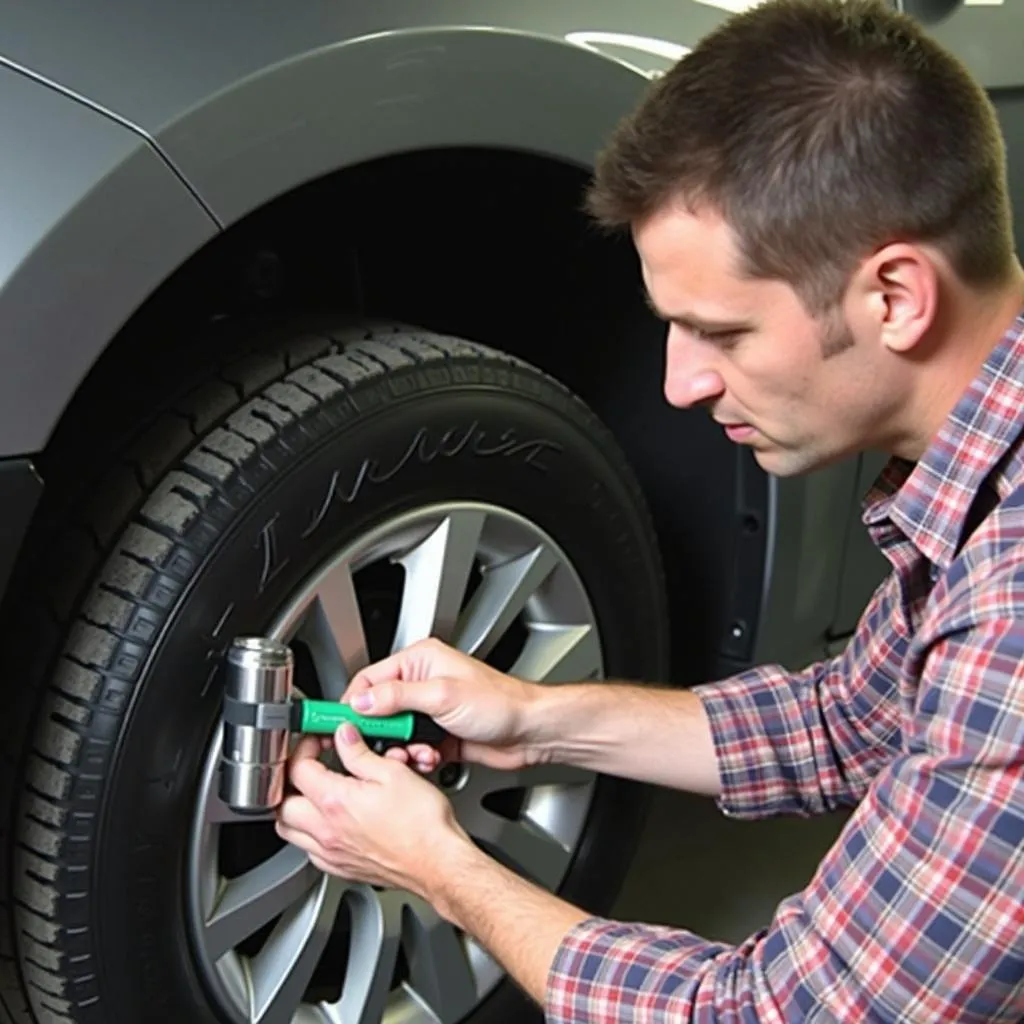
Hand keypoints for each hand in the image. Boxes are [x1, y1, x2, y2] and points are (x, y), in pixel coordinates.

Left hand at [275, 722, 469, 893]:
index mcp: (335, 802)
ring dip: (295, 809)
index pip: (298, 769)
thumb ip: (360, 753)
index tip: (319, 741)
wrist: (438, 862)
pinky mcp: (341, 868)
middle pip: (281, 804)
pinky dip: (310, 834)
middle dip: (290, 780)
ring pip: (290, 832)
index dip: (305, 747)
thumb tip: (344, 737)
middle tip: (308, 766)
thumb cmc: (422, 824)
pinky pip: (309, 851)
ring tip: (311, 794)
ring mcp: (331, 853)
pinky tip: (331, 822)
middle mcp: (326, 830)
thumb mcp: (393, 772)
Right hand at [343, 637, 542, 773]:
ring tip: (415, 752)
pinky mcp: (438, 736)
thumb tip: (362, 700)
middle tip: (382, 746)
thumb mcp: (442, 695)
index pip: (369, 680)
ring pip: (393, 735)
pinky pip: (411, 750)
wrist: (531, 731)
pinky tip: (430, 759)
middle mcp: (422, 684)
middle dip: (380, 733)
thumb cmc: (501, 702)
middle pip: (378, 710)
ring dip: (400, 749)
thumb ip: (397, 697)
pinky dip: (416, 759)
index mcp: (420, 661)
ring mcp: (430, 711)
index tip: (337, 724)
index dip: (352, 704)